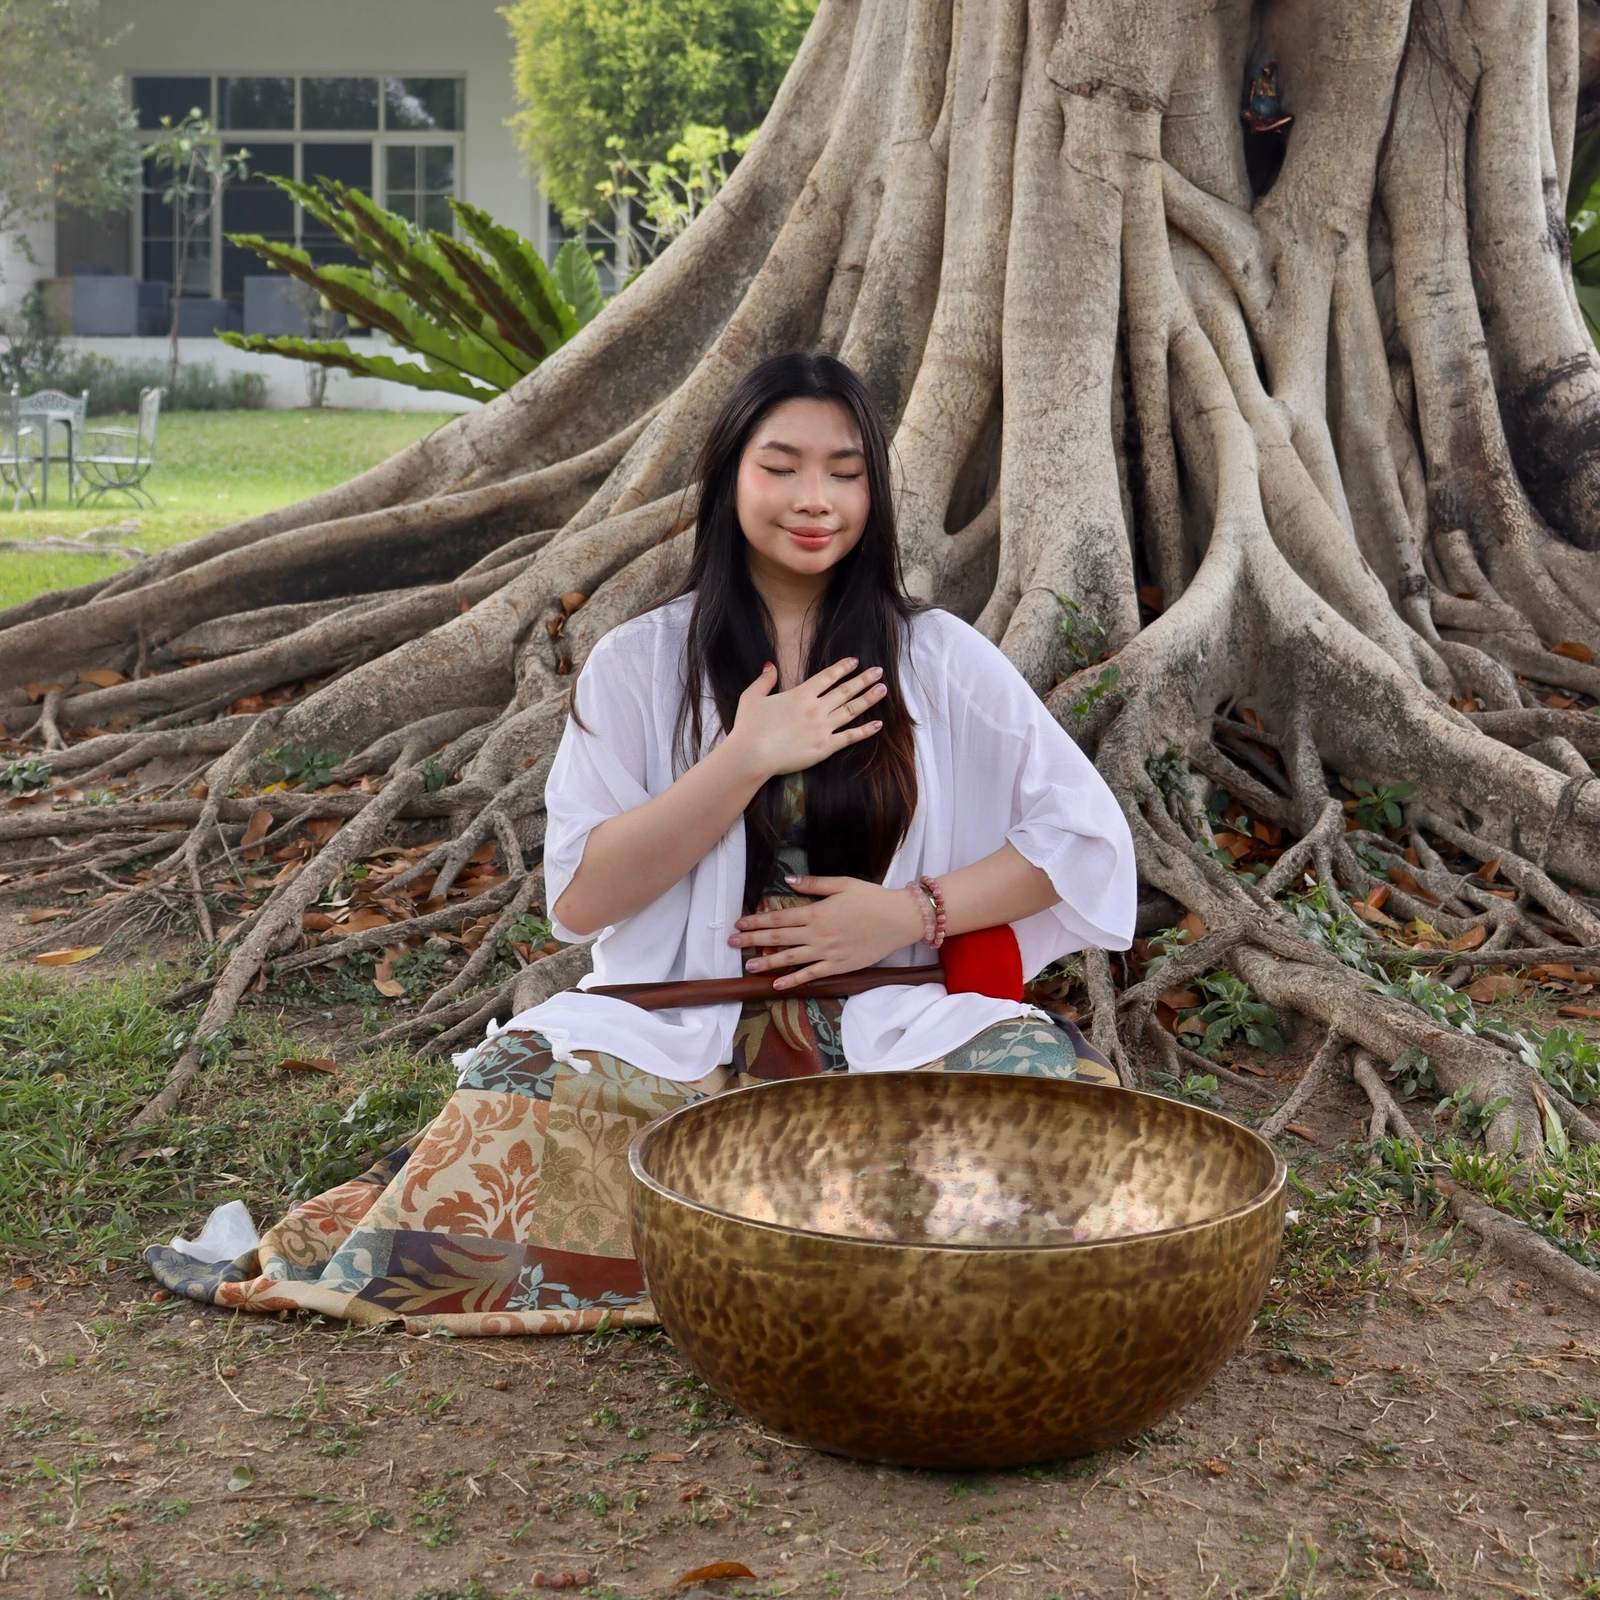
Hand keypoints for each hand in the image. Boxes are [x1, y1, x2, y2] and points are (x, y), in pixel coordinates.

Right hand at [724, 658, 886, 781]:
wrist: (752, 755)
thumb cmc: (749, 728)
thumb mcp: (752, 697)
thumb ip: (764, 680)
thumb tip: (770, 665)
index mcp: (800, 694)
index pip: (828, 676)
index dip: (843, 667)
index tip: (855, 661)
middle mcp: (816, 708)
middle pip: (846, 690)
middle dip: (864, 679)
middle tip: (879, 671)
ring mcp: (822, 728)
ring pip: (852, 710)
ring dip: (869, 699)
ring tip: (883, 690)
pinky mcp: (825, 747)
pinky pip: (850, 737)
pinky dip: (865, 731)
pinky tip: (878, 724)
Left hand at [730, 875, 925, 988]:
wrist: (898, 919)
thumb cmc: (871, 898)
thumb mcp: (841, 884)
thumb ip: (813, 883)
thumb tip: (787, 879)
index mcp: (816, 912)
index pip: (779, 918)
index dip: (757, 921)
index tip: (739, 923)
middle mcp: (817, 934)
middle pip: (778, 938)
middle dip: (752, 940)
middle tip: (731, 942)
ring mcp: (827, 952)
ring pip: (790, 958)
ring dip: (766, 962)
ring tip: (747, 966)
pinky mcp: (838, 966)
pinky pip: (811, 975)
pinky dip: (793, 980)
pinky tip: (776, 984)